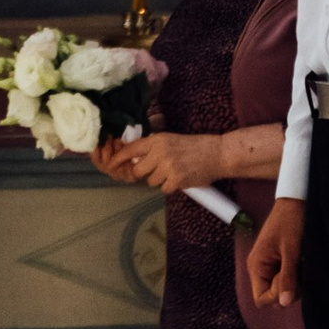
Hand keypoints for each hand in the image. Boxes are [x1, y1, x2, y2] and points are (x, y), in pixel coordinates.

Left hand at [103, 128, 231, 197]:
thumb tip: (135, 158)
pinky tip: (180, 178)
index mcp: (157, 140)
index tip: (111, 164)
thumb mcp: (171, 139)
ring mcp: (168, 168)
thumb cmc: (195, 146)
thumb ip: (154, 147)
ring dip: (160, 179)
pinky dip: (171, 186)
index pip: (131, 149)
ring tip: (174, 171)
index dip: (120, 158)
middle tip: (157, 170)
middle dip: (144, 172)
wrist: (217, 154)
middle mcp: (160, 153)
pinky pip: (164, 189)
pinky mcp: (176, 181)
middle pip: (138, 170)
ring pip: (151, 181)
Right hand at [246, 198, 304, 307]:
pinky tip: (303, 261)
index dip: (277, 296)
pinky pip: (287, 278)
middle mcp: (260, 268)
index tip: (291, 278)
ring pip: (282, 288)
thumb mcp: (291, 250)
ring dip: (295, 281)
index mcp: (256, 265)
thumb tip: (284, 303)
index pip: (261, 299)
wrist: (297, 199)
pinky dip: (297, 274)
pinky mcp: (280, 260)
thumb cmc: (292, 221)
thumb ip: (287, 277)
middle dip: (288, 289)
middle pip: (272, 296)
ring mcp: (270, 265)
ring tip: (302, 262)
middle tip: (299, 269)